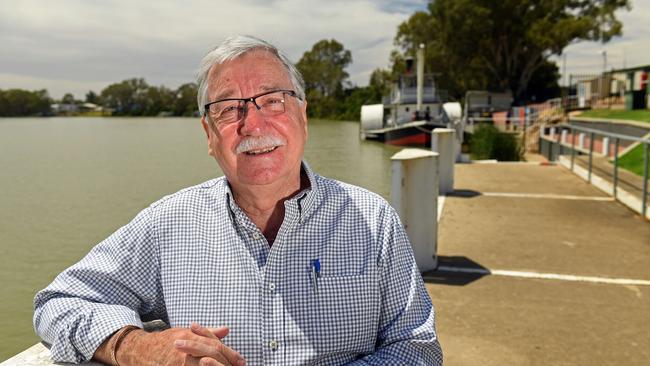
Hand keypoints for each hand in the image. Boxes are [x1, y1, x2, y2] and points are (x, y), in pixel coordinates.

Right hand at [117, 323, 244, 365]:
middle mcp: (185, 350)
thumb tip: (226, 329)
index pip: (215, 346)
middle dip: (226, 363)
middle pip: (211, 356)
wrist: (143, 350)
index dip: (230, 354)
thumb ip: (208, 333)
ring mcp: (179, 363)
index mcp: (190, 336)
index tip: (241, 361)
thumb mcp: (187, 332)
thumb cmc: (168, 340)